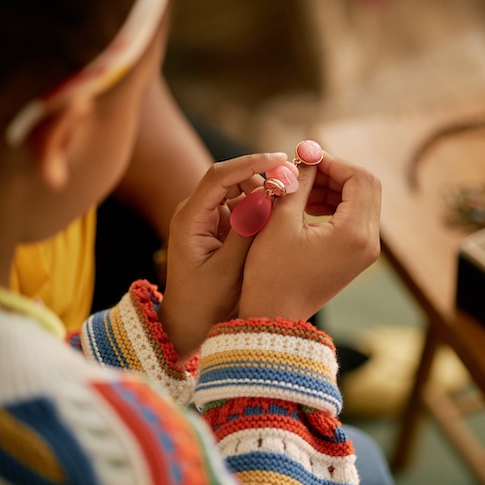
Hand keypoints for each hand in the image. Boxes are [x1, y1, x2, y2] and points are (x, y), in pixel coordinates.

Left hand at [158, 152, 288, 361]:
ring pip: (240, 192)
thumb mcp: (229, 268)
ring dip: (265, 193)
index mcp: (190, 219)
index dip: (250, 163)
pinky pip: (243, 208)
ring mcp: (208, 219)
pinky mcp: (220, 228)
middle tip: (295, 178)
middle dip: (262, 175)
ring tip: (293, 200)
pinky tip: (283, 215)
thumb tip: (268, 194)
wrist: (188, 325)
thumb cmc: (204, 303)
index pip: (219, 176)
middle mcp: (196, 212)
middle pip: (231, 178)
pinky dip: (263, 208)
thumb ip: (248, 229)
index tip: (281, 159)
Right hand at [238, 151, 381, 320]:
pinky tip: (306, 205)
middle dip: (335, 173)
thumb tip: (307, 155)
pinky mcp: (356, 257)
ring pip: (361, 201)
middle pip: (365, 187)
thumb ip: (298, 182)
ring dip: (333, 188)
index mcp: (355, 233)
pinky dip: (334, 205)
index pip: (359, 178)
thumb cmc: (272, 273)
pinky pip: (354, 219)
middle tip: (303, 170)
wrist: (274, 316)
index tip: (305, 157)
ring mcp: (365, 252)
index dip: (333, 162)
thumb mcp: (280, 221)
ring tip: (300, 188)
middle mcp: (369, 242)